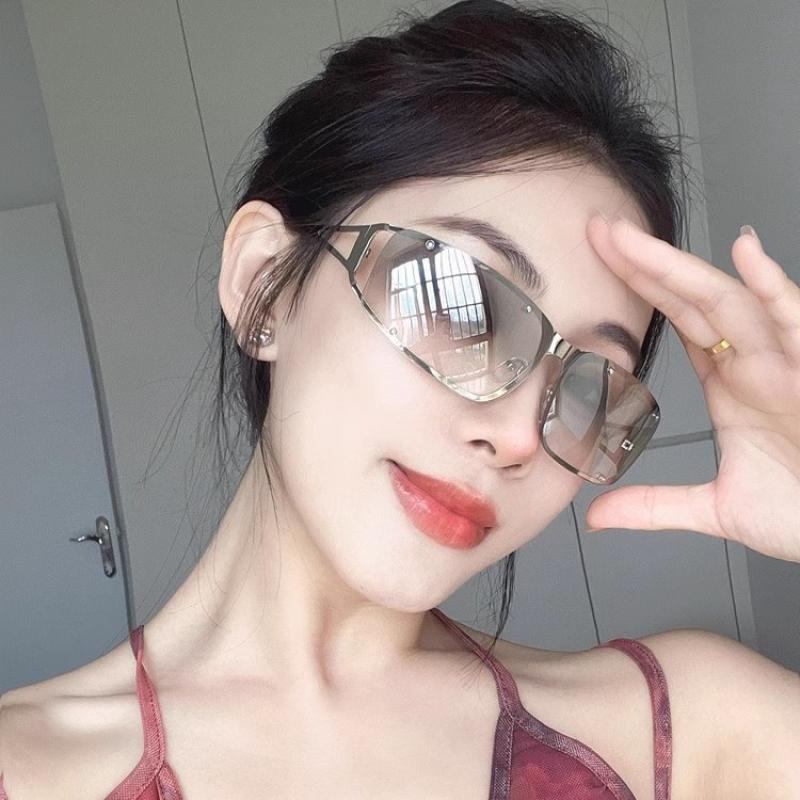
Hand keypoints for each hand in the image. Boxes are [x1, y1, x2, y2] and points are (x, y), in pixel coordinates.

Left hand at [583, 215, 799, 562]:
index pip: (678, 322)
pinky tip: (746, 254)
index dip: (640, 290)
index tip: (597, 263)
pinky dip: (774, 288)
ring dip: (683, 268)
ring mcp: (789, 362)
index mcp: (731, 384)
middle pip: (693, 300)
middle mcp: (756, 363)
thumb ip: (654, 505)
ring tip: (633, 240)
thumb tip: (597, 514)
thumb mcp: (717, 509)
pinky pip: (797, 321)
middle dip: (646, 263)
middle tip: (599, 230)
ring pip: (732, 302)